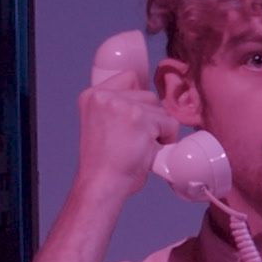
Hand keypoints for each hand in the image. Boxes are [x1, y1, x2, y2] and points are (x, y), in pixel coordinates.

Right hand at [73, 67, 181, 201]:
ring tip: (143, 147)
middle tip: (139, 141)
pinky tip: (151, 152)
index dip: (140, 98)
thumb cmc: (106, 164)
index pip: (129, 78)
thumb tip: (151, 104)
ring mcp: (122, 105)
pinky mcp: (140, 118)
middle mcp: (104, 96)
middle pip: (148, 95)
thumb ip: (119, 110)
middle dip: (151, 118)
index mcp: (92, 96)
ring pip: (159, 108)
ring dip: (159, 128)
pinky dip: (167, 138)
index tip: (139, 120)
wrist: (102, 184)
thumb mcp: (103, 126)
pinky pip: (169, 123)